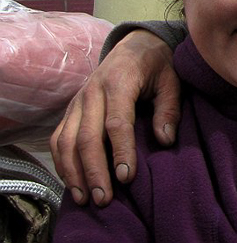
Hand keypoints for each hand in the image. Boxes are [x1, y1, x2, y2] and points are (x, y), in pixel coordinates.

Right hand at [50, 29, 180, 205]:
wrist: (135, 44)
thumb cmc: (157, 64)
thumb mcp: (172, 79)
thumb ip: (168, 109)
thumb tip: (165, 140)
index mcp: (119, 82)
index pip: (116, 123)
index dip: (121, 151)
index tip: (127, 177)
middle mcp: (92, 91)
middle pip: (86, 137)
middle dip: (94, 170)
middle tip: (104, 198)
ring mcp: (78, 100)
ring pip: (66, 140)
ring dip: (74, 172)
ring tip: (85, 198)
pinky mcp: (71, 109)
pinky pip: (58, 137)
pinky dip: (62, 162)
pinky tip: (73, 182)